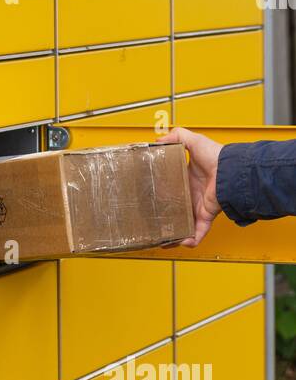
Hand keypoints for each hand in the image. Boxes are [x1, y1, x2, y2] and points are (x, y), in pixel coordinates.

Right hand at [159, 127, 222, 246]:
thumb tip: (159, 138)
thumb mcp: (193, 141)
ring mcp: (198, 207)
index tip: (149, 197)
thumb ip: (177, 136)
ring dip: (175, 234)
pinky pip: (198, 232)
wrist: (230, 171)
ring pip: (185, 225)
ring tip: (162, 239)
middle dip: (165, 216)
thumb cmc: (216, 157)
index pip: (172, 188)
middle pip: (176, 209)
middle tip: (151, 221)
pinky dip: (191, 240)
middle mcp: (192, 195)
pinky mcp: (205, 216)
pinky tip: (181, 243)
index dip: (161, 193)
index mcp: (188, 179)